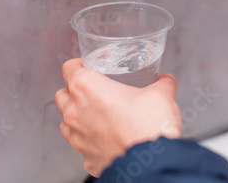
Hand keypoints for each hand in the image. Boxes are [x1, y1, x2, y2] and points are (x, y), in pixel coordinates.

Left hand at [55, 59, 181, 176]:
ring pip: (65, 122)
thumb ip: (162, 84)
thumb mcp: (160, 94)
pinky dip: (89, 141)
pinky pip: (81, 146)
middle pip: (62, 94)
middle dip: (73, 91)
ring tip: (96, 115)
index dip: (79, 64)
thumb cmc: (148, 125)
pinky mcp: (86, 158)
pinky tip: (105, 139)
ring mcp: (78, 137)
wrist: (152, 163)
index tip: (91, 66)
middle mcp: (75, 111)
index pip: (69, 68)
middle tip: (95, 91)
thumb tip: (166, 81)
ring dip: (76, 117)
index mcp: (86, 87)